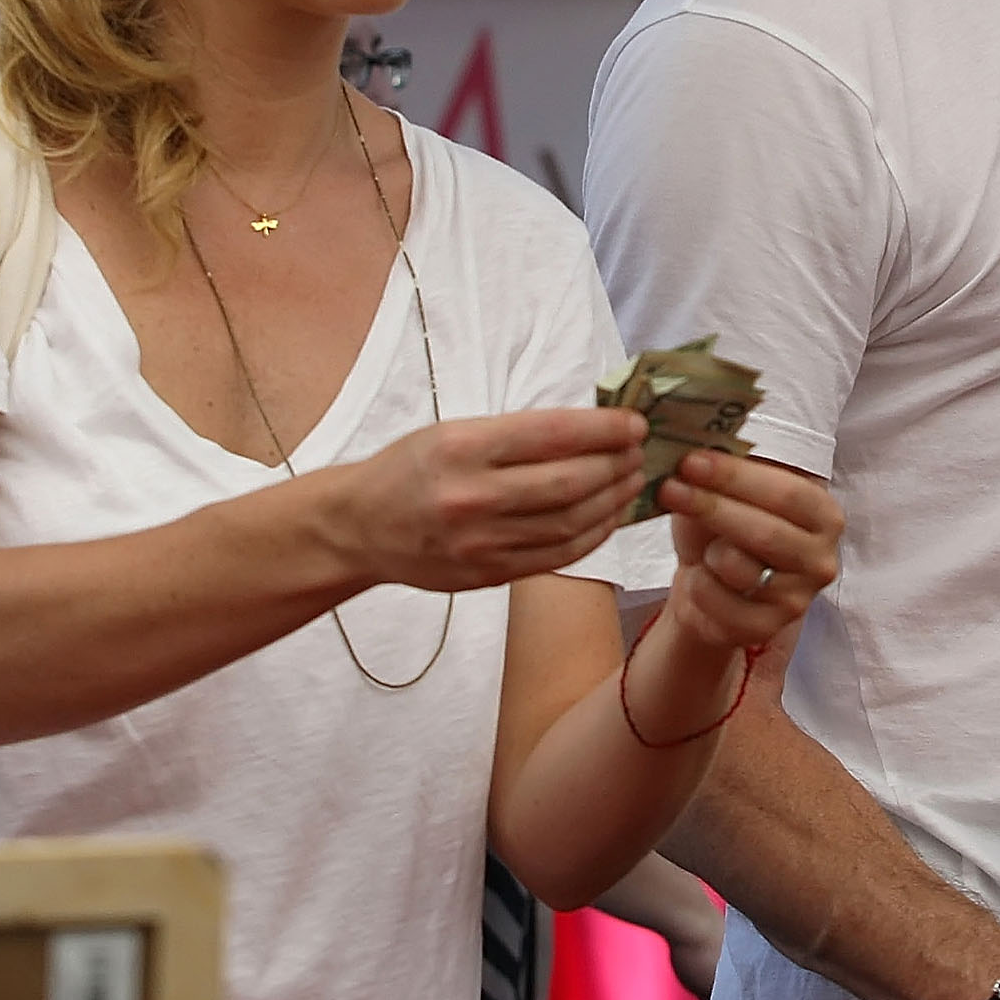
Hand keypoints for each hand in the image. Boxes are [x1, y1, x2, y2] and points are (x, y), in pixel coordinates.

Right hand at [318, 407, 644, 592]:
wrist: (359, 527)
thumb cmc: (410, 469)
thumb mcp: (452, 432)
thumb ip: (516, 434)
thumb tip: (591, 426)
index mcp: (462, 449)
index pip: (553, 435)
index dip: (604, 429)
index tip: (635, 424)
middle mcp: (472, 497)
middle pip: (570, 482)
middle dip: (617, 465)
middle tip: (640, 454)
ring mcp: (480, 543)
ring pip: (570, 523)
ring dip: (613, 501)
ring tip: (632, 482)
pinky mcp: (487, 575)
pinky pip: (557, 557)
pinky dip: (592, 536)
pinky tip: (608, 518)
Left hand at [656, 448, 842, 650]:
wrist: (708, 584)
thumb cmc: (721, 529)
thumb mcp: (728, 492)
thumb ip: (724, 471)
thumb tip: (695, 447)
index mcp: (823, 515)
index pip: (786, 492)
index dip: (737, 476)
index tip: (692, 461)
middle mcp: (821, 559)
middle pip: (765, 531)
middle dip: (712, 506)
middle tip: (670, 487)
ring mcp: (797, 599)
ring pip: (740, 569)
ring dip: (707, 553)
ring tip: (703, 549)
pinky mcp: (768, 629)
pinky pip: (721, 604)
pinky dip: (698, 586)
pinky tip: (699, 579)